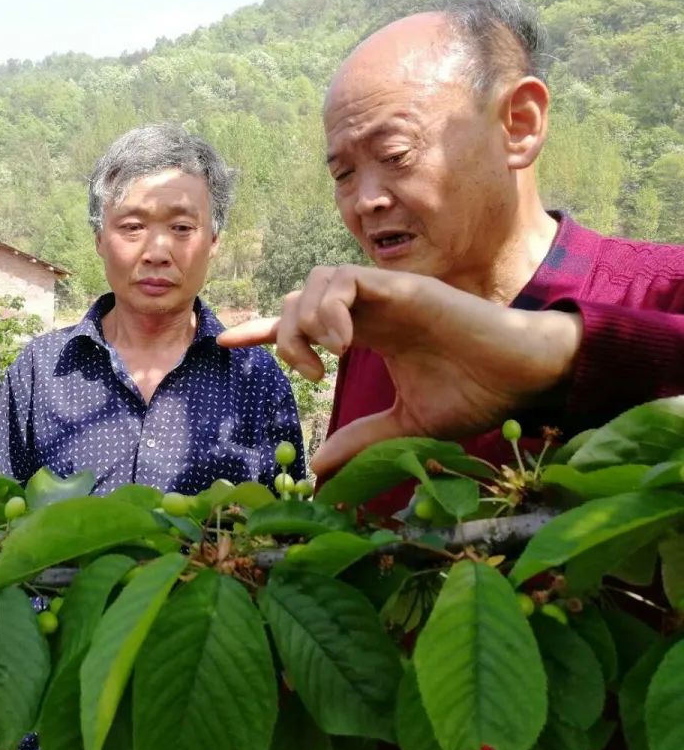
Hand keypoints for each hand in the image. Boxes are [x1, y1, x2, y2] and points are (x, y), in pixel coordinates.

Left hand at [218, 265, 581, 476]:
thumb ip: (360, 440)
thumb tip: (317, 470)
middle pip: (297, 299)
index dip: (262, 331)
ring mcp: (384, 295)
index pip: (301, 324)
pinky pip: (346, 279)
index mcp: (366, 335)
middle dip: (281, 331)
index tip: (227, 341)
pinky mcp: (402, 287)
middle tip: (307, 373)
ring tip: (325, 360)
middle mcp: (369, 311)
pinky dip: (331, 307)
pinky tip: (343, 344)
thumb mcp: (404, 427)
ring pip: (314, 282)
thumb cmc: (472, 394)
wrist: (522, 378)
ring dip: (305, 320)